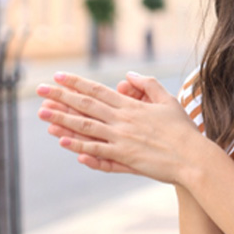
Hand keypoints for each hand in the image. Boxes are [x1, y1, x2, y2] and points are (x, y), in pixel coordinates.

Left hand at [36, 71, 201, 182]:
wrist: (194, 157)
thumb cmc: (183, 130)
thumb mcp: (168, 100)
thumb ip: (148, 85)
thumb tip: (128, 74)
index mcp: (132, 106)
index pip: (98, 90)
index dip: (77, 83)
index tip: (58, 76)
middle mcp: (123, 121)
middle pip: (86, 106)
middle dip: (61, 96)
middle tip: (40, 89)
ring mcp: (122, 140)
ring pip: (86, 127)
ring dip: (62, 119)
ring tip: (42, 113)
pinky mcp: (125, 158)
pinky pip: (97, 151)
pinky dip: (79, 145)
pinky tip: (62, 141)